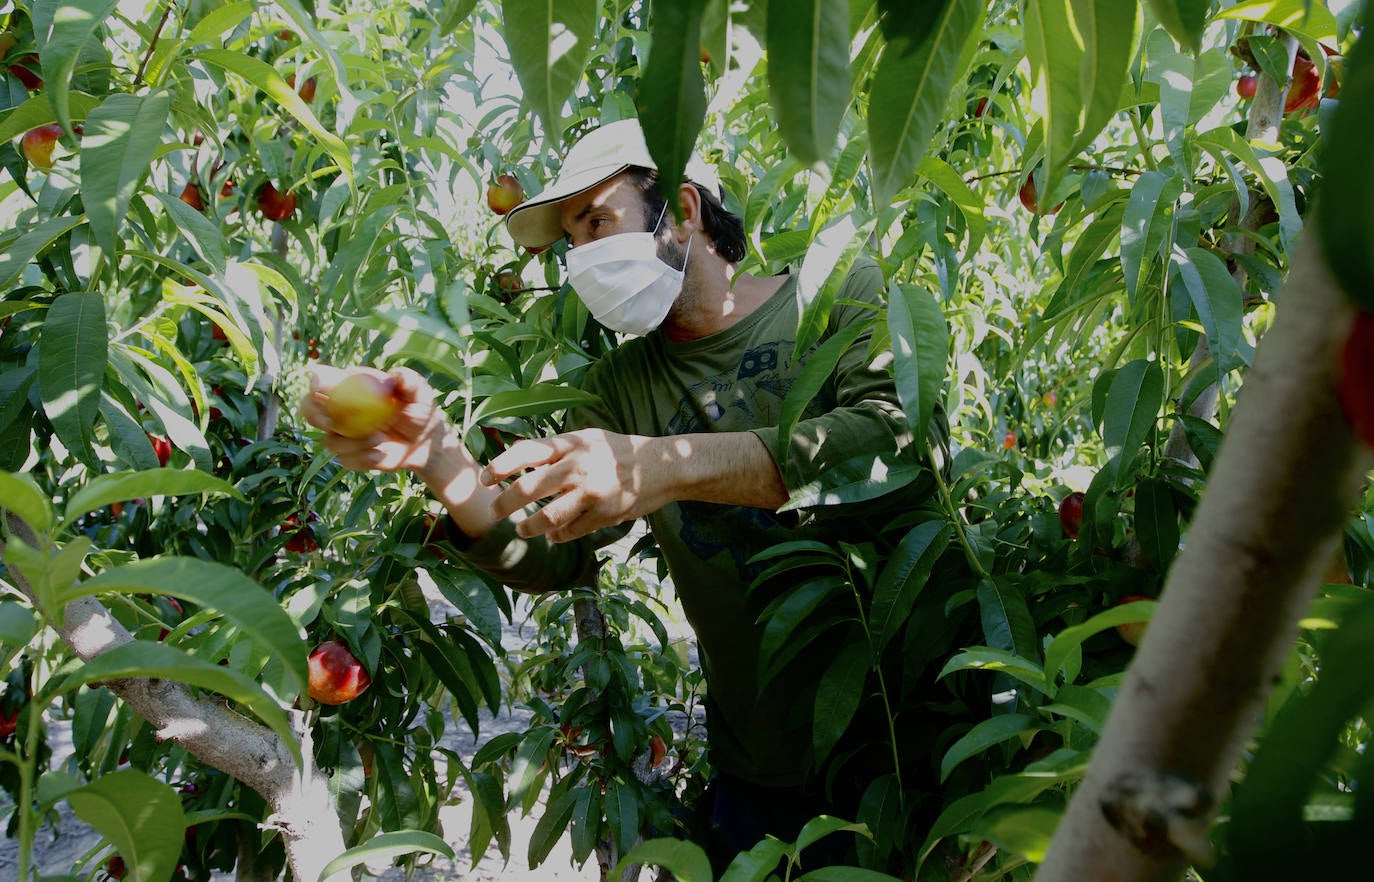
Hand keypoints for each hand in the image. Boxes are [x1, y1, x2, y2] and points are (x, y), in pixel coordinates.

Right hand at [301, 365, 447, 472]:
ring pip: (329, 441)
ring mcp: (343, 434)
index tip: (319, 388)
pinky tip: (380, 454)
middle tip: (334, 424)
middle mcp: (340, 410)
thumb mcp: (419, 393)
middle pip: (309, 410)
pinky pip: (344, 460)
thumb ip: (410, 382)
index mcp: (351, 387)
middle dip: (316, 417)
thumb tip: (397, 376)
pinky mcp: (350, 455)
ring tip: (380, 439)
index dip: (316, 383)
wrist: (425, 442)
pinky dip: (362, 459)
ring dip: (352, 443)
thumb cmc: (420, 409)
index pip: (322, 380)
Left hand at [481, 429, 670, 542]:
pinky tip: (553, 535)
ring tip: (523, 530)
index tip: (484, 480)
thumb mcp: (587, 439)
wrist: (661, 467)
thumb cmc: (619, 451)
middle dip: (504, 504)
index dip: (500, 466)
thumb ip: (556, 450)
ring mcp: (591, 492)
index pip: (526, 452)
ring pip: (547, 517)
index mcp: (571, 444)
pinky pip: (569, 531)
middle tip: (494, 512)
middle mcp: (578, 466)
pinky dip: (556, 536)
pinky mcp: (603, 514)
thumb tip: (519, 459)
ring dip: (529, 527)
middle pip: (528, 488)